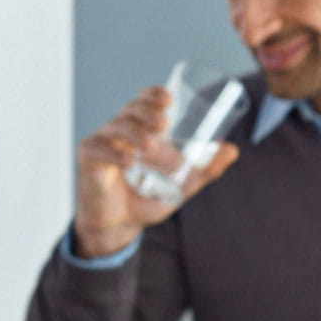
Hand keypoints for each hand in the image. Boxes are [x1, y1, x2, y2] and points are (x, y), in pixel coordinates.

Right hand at [72, 86, 238, 258]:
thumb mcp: (180, 185)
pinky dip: (114, 154)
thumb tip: (232, 150)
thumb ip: (204, 170)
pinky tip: (128, 161)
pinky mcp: (88, 160)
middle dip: (146, 111)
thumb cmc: (144, 200)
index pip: (143, 102)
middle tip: (163, 123)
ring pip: (116, 127)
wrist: (118, 226)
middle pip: (129, 110)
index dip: (152, 95)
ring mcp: (101, 144)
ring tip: (150, 146)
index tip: (169, 98)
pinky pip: (99, 149)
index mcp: (138, 131)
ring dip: (135, 134)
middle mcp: (118, 132)